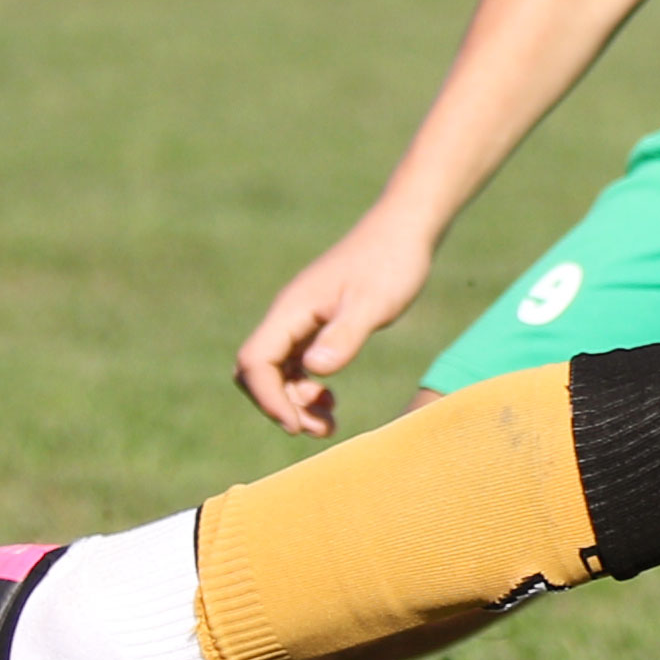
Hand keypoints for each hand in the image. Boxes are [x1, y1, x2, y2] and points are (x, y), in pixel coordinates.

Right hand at [230, 220, 438, 436]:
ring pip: (277, 372)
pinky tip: (332, 401)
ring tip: (329, 424)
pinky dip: (307, 389)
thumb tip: (315, 369)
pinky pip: (296, 365)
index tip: (296, 425)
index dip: (268, 398)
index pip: (255, 361)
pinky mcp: (317, 324)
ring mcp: (300, 320)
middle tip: (316, 429)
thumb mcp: (374, 303)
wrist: (404, 230)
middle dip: (278, 405)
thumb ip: (345, 335)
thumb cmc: (391, 262)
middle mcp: (288, 316)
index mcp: (292, 309)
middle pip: (257, 371)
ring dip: (295, 403)